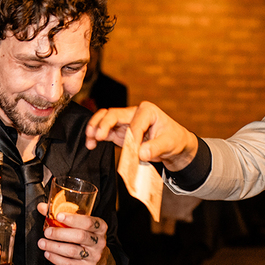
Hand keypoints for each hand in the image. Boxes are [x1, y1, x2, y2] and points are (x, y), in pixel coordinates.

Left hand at [38, 203, 115, 264]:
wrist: (98, 259)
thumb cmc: (86, 237)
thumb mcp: (80, 224)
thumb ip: (62, 214)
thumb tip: (42, 207)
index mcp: (99, 227)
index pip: (88, 222)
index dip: (73, 219)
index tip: (59, 216)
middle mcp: (99, 241)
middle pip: (80, 236)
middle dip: (60, 234)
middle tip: (47, 232)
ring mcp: (94, 256)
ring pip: (72, 251)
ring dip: (54, 247)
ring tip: (42, 243)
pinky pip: (69, 264)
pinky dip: (56, 259)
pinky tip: (48, 253)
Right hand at [84, 102, 200, 172]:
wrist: (174, 146)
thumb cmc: (173, 139)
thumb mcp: (169, 143)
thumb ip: (156, 147)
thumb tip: (141, 153)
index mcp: (147, 111)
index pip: (135, 122)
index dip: (132, 138)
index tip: (134, 152)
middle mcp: (134, 113)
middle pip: (113, 114)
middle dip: (103, 124)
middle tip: (97, 136)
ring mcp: (125, 123)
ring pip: (105, 120)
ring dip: (95, 128)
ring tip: (90, 139)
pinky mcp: (121, 133)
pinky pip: (106, 132)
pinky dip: (97, 137)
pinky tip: (91, 144)